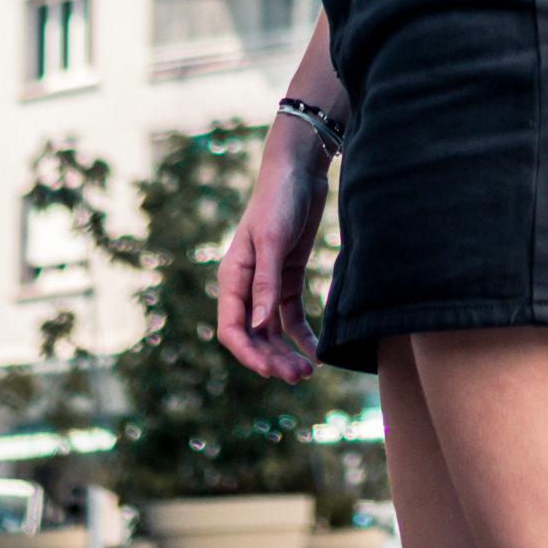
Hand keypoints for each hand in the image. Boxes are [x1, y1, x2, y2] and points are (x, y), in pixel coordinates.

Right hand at [216, 133, 332, 380]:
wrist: (299, 170)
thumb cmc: (279, 200)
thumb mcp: (272, 241)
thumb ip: (266, 283)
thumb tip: (259, 327)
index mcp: (233, 276)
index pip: (232, 328)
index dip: (248, 353)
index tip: (271, 371)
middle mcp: (247, 284)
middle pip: (254, 334)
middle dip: (273, 358)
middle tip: (299, 377)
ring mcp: (268, 281)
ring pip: (272, 330)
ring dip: (286, 351)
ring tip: (309, 371)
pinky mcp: (288, 275)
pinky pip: (291, 314)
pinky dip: (301, 334)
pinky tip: (316, 351)